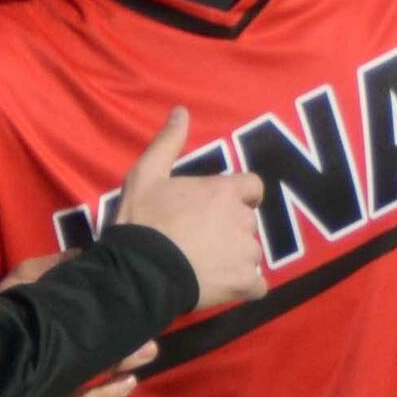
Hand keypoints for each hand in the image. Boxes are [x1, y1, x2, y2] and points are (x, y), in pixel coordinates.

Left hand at [0, 254, 158, 396]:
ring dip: (123, 366)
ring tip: (147, 354)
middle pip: (97, 353)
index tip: (140, 313)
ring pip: (94, 375)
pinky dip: (106, 396)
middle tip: (152, 342)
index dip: (116, 322)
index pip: (90, 326)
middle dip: (127, 348)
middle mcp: (56, 356)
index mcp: (54, 329)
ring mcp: (52, 380)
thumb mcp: (27, 278)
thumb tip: (86, 255)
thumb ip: (54, 267)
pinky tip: (128, 383)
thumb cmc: (2, 309)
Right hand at [114, 108, 266, 310]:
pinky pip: (258, 285)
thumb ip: (168, 142)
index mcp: (224, 191)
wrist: (139, 270)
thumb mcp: (146, 174)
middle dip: (231, 228)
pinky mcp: (244, 283)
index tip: (221, 206)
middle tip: (201, 239)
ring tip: (206, 265)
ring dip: (236, 257)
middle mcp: (242, 219)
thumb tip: (181, 110)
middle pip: (248, 221)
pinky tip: (223, 285)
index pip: (254, 186)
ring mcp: (246, 253)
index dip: (241, 195)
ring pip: (251, 252)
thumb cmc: (142, 220)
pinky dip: (245, 285)